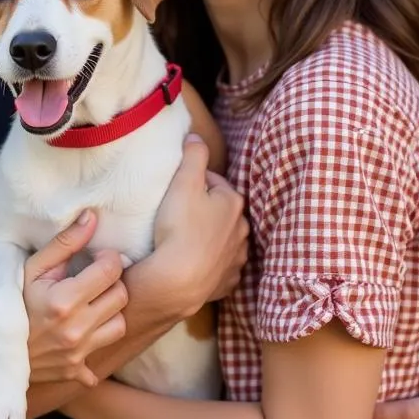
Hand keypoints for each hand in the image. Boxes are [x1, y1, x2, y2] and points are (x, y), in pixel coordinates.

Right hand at [23, 211, 127, 386]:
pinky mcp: (76, 371)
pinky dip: (97, 344)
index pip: (110, 270)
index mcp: (64, 300)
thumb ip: (65, 242)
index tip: (97, 258)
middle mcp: (76, 329)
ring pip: (120, 325)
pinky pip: (104, 357)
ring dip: (110, 311)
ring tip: (92, 303)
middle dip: (112, 282)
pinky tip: (83, 336)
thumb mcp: (32, 268)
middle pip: (121, 297)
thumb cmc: (10, 302)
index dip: (108, 258)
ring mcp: (77, 353)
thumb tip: (92, 217)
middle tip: (95, 278)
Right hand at [153, 134, 247, 308]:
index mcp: (234, 202)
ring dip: (210, 236)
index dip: (194, 183)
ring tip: (187, 238)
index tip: (177, 189)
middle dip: (206, 209)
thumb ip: (193, 156)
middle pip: (222, 211)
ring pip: (224, 239)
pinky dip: (211, 262)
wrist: (179, 279)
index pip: (214, 182)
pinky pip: (221, 266)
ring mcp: (236, 258)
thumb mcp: (184, 182)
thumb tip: (196, 136)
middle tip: (179, 212)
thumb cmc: (180, 227)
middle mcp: (242, 229)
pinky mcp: (228, 282)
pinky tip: (195, 262)